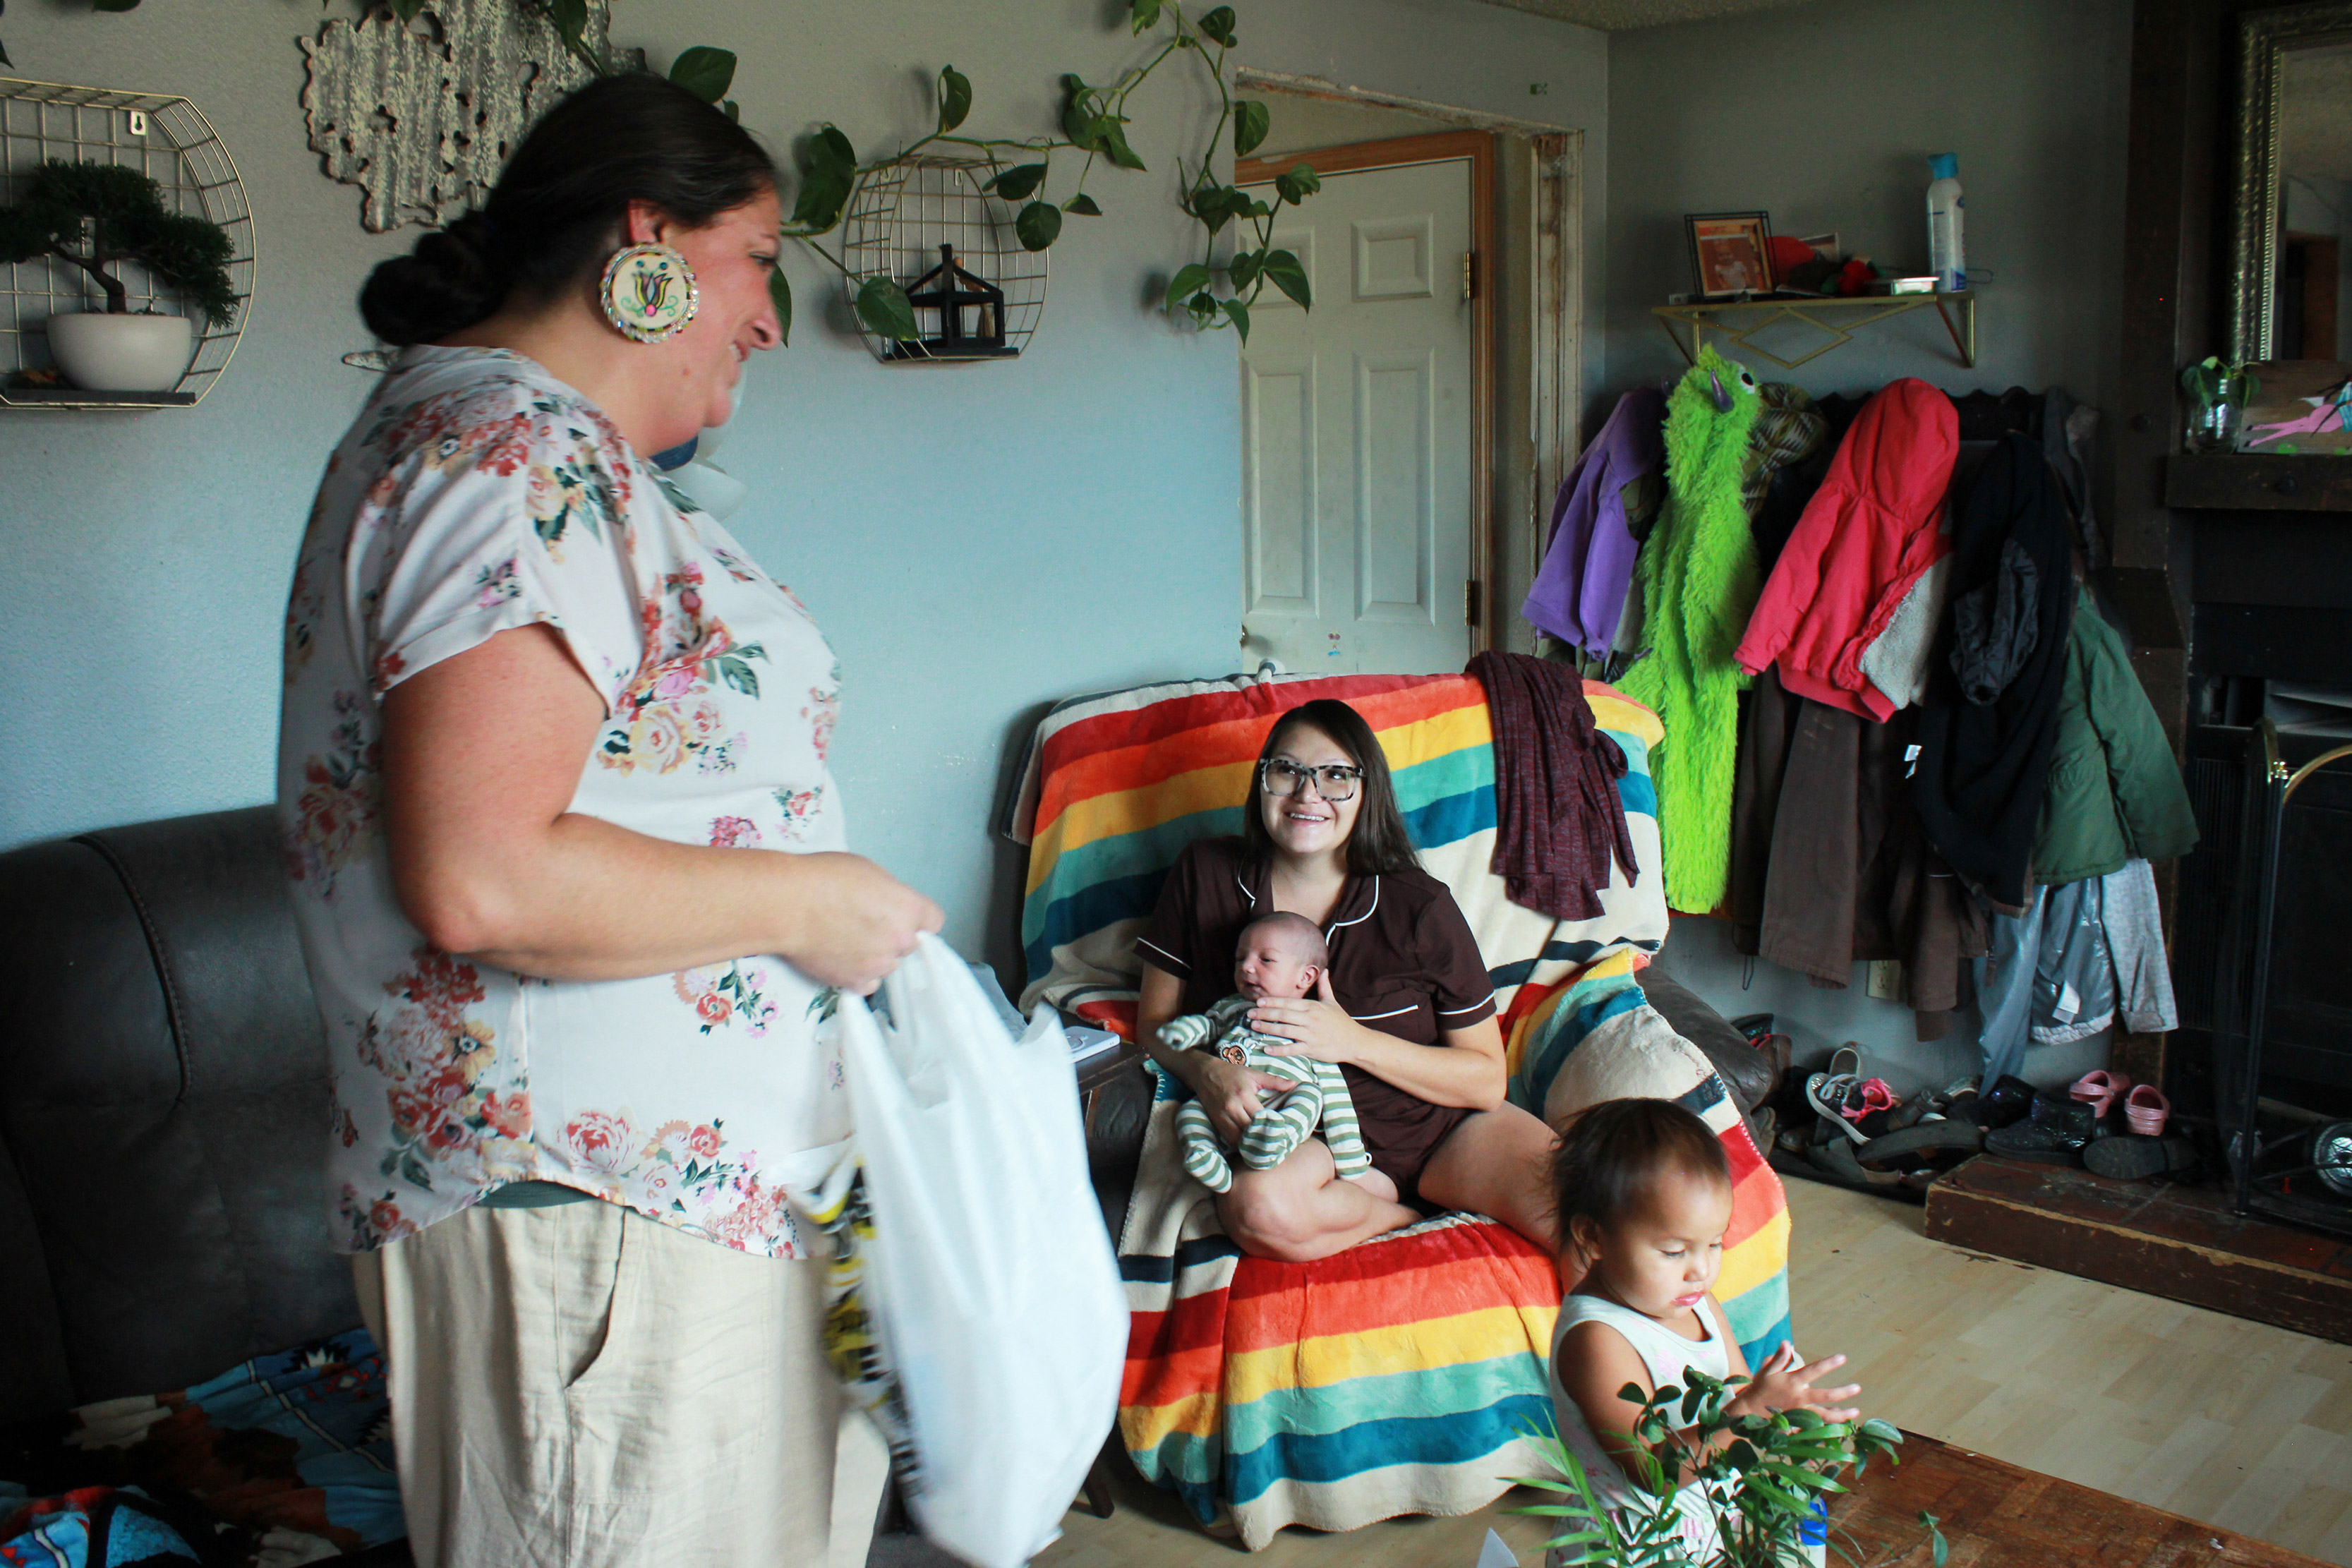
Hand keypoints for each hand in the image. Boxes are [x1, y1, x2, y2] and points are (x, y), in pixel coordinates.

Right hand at [777, 852, 943, 993]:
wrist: (787, 904)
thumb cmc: (823, 878)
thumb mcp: (869, 872)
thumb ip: (890, 896)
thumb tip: (890, 908)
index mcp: (909, 909)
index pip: (934, 921)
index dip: (918, 918)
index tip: (903, 917)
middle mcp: (900, 940)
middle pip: (909, 944)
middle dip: (892, 936)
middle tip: (865, 924)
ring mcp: (878, 965)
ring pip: (888, 965)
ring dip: (875, 956)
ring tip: (845, 940)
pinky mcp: (854, 982)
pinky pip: (867, 983)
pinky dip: (857, 974)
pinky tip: (841, 958)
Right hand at [1188, 1053, 1294, 1145]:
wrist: (1205, 1073)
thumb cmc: (1232, 1073)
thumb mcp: (1254, 1074)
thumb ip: (1275, 1081)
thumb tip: (1294, 1084)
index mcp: (1244, 1095)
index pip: (1260, 1117)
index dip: (1271, 1126)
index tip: (1282, 1133)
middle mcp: (1232, 1107)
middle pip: (1249, 1130)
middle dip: (1262, 1138)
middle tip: (1276, 1144)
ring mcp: (1222, 1116)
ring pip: (1238, 1138)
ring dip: (1250, 1145)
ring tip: (1263, 1148)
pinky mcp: (1216, 1121)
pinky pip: (1228, 1138)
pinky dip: (1239, 1144)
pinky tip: (1248, 1145)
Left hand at [1247, 972, 1368, 1064]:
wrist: (1356, 1042)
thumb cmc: (1342, 1022)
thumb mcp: (1333, 1002)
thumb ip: (1324, 986)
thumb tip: (1323, 970)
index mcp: (1313, 1007)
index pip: (1288, 1002)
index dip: (1272, 1002)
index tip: (1258, 1002)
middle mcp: (1310, 1019)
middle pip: (1283, 1015)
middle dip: (1265, 1014)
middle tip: (1249, 1014)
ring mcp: (1311, 1034)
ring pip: (1285, 1030)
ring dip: (1268, 1028)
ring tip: (1254, 1026)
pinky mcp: (1313, 1049)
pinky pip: (1293, 1049)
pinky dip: (1279, 1049)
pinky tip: (1267, 1048)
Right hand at [1732, 1344, 1860, 1422]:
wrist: (1751, 1411)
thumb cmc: (1761, 1387)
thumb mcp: (1768, 1371)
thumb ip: (1780, 1358)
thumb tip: (1787, 1342)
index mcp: (1793, 1382)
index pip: (1814, 1370)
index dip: (1829, 1364)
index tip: (1842, 1358)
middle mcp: (1800, 1397)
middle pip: (1826, 1396)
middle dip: (1843, 1392)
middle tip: (1857, 1388)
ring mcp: (1801, 1412)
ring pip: (1826, 1415)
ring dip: (1842, 1414)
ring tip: (1856, 1412)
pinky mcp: (1800, 1423)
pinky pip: (1818, 1425)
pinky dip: (1830, 1423)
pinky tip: (1840, 1421)